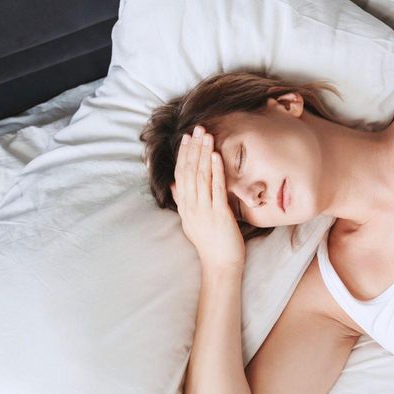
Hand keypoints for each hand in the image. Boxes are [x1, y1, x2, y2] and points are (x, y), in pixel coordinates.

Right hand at [171, 125, 245, 271]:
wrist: (220, 265)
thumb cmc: (210, 244)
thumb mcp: (191, 221)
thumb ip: (182, 201)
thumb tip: (174, 184)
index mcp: (184, 206)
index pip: (181, 174)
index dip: (183, 154)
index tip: (186, 138)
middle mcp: (190, 205)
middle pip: (189, 171)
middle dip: (193, 148)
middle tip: (197, 128)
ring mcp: (203, 209)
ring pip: (200, 176)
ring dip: (203, 153)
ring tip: (206, 135)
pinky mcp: (218, 214)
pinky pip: (215, 188)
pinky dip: (215, 170)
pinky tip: (216, 155)